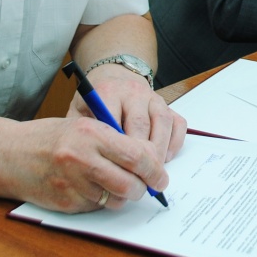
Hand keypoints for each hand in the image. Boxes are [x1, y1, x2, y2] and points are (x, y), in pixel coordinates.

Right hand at [5, 113, 169, 212]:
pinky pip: (97, 207)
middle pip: (131, 183)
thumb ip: (114, 140)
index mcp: (91, 133)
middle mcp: (82, 158)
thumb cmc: (50, 137)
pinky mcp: (66, 202)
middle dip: (143, 188)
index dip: (156, 169)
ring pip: (116, 199)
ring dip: (122, 196)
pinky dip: (101, 200)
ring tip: (116, 184)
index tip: (161, 176)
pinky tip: (91, 188)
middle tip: (146, 186)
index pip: (138, 156)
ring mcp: (73, 183)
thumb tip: (149, 159)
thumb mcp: (83, 125)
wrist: (8, 154)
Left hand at [72, 62, 187, 162]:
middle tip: (137, 179)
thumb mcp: (78, 113)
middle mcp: (132, 92)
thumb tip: (90, 164)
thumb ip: (82, 133)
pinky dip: (174, 142)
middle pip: (141, 125)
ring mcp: (152, 97)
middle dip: (140, 156)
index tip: (116, 171)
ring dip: (159, 151)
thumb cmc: (94, 103)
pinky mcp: (167, 103)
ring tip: (153, 172)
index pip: (115, 121)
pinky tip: (165, 158)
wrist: (112, 77)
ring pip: (162, 123)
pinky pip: (177, 123)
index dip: (117, 149)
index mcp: (108, 92)